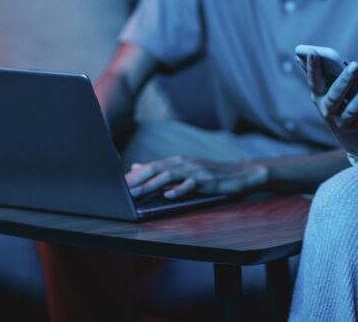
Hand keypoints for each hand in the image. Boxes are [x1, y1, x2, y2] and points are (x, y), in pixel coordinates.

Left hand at [125, 156, 268, 198]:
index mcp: (177, 161)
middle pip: (156, 169)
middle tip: (122, 191)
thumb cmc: (211, 174)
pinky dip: (179, 189)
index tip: (117, 186)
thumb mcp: (184, 170)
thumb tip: (136, 166)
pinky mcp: (207, 179)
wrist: (240, 173)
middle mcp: (184, 163)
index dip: (134, 176)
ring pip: (169, 175)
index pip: (151, 167)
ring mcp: (195, 170)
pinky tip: (168, 195)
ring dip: (151, 185)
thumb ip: (161, 169)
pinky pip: (191, 184)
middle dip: (137, 180)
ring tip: (137, 194)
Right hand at [306, 55, 357, 158]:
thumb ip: (331, 78)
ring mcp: (343, 123)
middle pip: (335, 96)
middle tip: (356, 64)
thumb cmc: (341, 106)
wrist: (352, 139)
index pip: (314, 82)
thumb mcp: (333, 94)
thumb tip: (327, 56)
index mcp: (319, 99)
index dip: (312, 68)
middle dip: (346, 80)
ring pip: (355, 107)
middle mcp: (328, 113)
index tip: (313, 52)